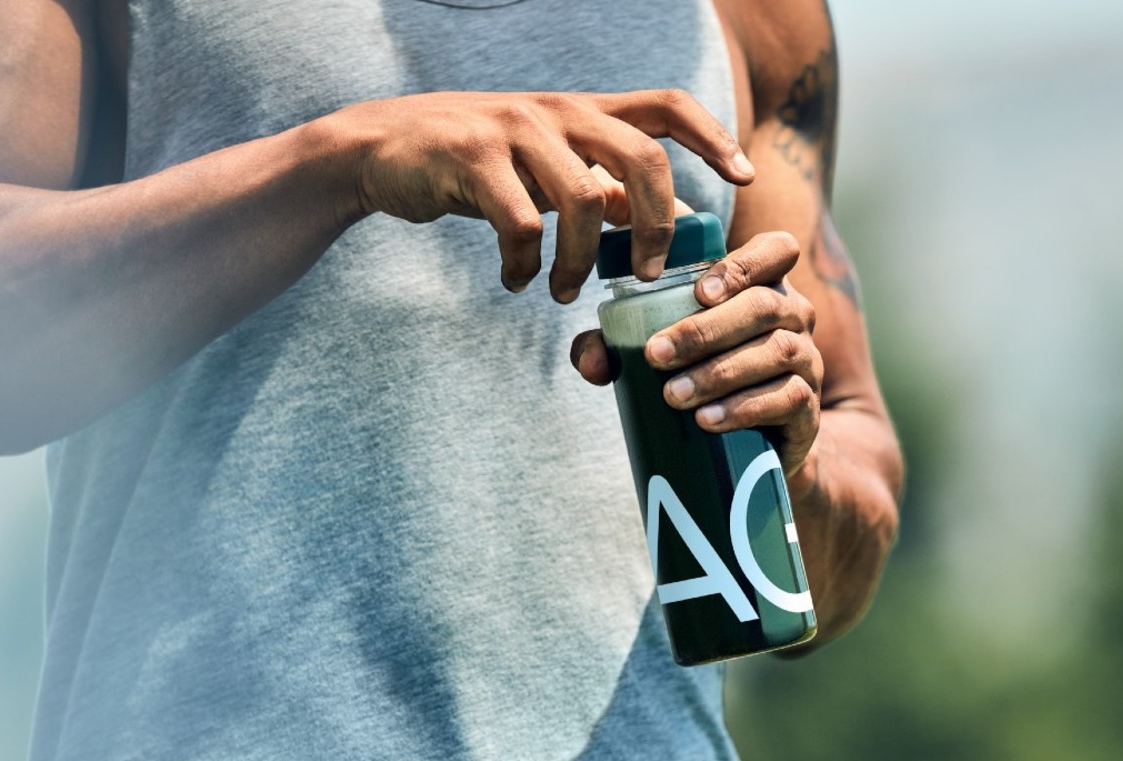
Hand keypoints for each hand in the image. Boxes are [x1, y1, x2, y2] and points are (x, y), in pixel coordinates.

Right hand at [332, 90, 753, 300]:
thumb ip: (593, 182)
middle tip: (643, 275)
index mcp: (580, 111)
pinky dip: (524, 266)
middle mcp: (556, 111)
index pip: (665, 107)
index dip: (712, 137)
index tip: (743, 176)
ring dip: (578, 262)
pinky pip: (520, 225)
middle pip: (641, 157)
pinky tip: (515, 281)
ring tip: (559, 292)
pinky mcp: (473, 159)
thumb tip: (650, 215)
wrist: (380, 149)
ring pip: (582, 200)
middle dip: (655, 226)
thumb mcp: (539, 164)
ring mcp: (514, 130)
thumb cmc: (470, 163)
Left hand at [571, 231, 822, 478]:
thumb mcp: (663, 357)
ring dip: (719, 373)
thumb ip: (618, 348)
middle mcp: (793, 316)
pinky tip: (708, 420)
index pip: (775, 250)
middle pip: (765, 305)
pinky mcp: (808, 409)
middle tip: (656, 356)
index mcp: (763, 287)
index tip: (698, 292)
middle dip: (706, 330)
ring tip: (673, 396)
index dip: (742, 264)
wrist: (752, 451)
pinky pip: (788, 398)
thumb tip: (590, 361)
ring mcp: (808, 361)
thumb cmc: (702, 383)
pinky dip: (744, 408)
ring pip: (776, 352)